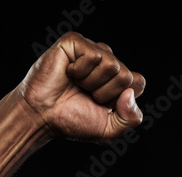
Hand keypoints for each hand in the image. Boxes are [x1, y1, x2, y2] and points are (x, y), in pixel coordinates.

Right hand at [17, 32, 145, 142]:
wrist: (42, 117)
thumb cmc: (72, 121)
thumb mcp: (109, 129)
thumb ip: (131, 118)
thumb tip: (129, 93)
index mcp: (116, 80)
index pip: (139, 83)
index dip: (120, 100)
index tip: (101, 105)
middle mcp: (106, 62)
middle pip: (126, 76)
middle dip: (105, 94)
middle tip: (85, 95)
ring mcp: (91, 50)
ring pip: (112, 65)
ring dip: (92, 83)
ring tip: (76, 85)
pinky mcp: (75, 42)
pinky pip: (94, 56)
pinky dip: (80, 71)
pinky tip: (68, 73)